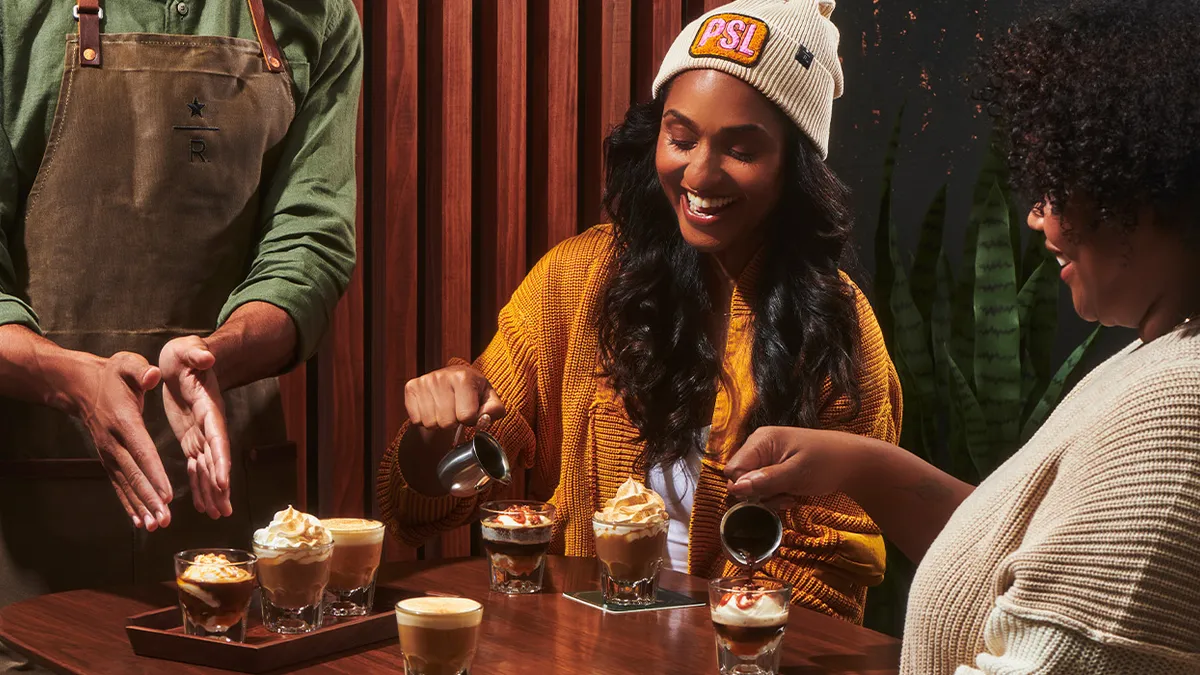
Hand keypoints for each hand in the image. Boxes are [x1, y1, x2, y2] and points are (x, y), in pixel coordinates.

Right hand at [74, 353, 172, 529]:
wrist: (82, 386)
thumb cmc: (113, 374)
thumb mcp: (127, 363)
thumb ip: (141, 369)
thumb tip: (152, 375)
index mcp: (125, 421)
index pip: (142, 450)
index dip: (154, 472)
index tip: (167, 492)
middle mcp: (115, 442)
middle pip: (134, 474)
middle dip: (150, 498)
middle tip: (165, 519)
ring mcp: (110, 453)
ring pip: (126, 485)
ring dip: (141, 506)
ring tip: (155, 526)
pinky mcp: (109, 460)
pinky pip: (120, 485)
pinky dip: (129, 503)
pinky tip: (140, 521)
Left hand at [161, 336, 230, 519]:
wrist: (188, 358)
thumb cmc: (188, 353)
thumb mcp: (191, 349)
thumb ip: (198, 354)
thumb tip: (206, 358)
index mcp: (208, 407)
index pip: (217, 436)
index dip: (220, 459)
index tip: (222, 482)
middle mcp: (209, 424)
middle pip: (217, 459)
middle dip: (220, 486)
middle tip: (224, 511)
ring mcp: (200, 433)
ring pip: (207, 467)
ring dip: (211, 491)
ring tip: (215, 514)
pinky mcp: (190, 437)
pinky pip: (195, 464)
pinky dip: (198, 484)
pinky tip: (200, 503)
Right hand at [404, 365, 504, 429]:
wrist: (452, 380)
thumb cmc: (473, 393)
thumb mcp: (490, 400)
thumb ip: (494, 411)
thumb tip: (483, 420)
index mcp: (464, 377)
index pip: (466, 416)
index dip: (470, 420)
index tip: (469, 411)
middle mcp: (442, 376)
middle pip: (447, 423)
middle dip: (454, 423)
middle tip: (456, 411)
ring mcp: (425, 381)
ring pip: (431, 423)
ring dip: (439, 423)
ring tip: (445, 410)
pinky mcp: (411, 387)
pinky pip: (416, 420)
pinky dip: (425, 420)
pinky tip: (432, 408)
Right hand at [724, 427, 855, 501]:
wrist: (853, 463)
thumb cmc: (827, 462)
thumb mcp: (797, 473)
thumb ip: (766, 480)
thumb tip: (736, 487)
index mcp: (761, 441)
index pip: (733, 469)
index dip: (744, 488)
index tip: (765, 498)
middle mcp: (759, 447)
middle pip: (740, 478)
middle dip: (758, 494)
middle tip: (782, 498)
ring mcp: (767, 457)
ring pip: (751, 486)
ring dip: (768, 497)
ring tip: (789, 498)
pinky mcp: (774, 468)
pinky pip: (763, 486)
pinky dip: (774, 495)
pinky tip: (791, 497)